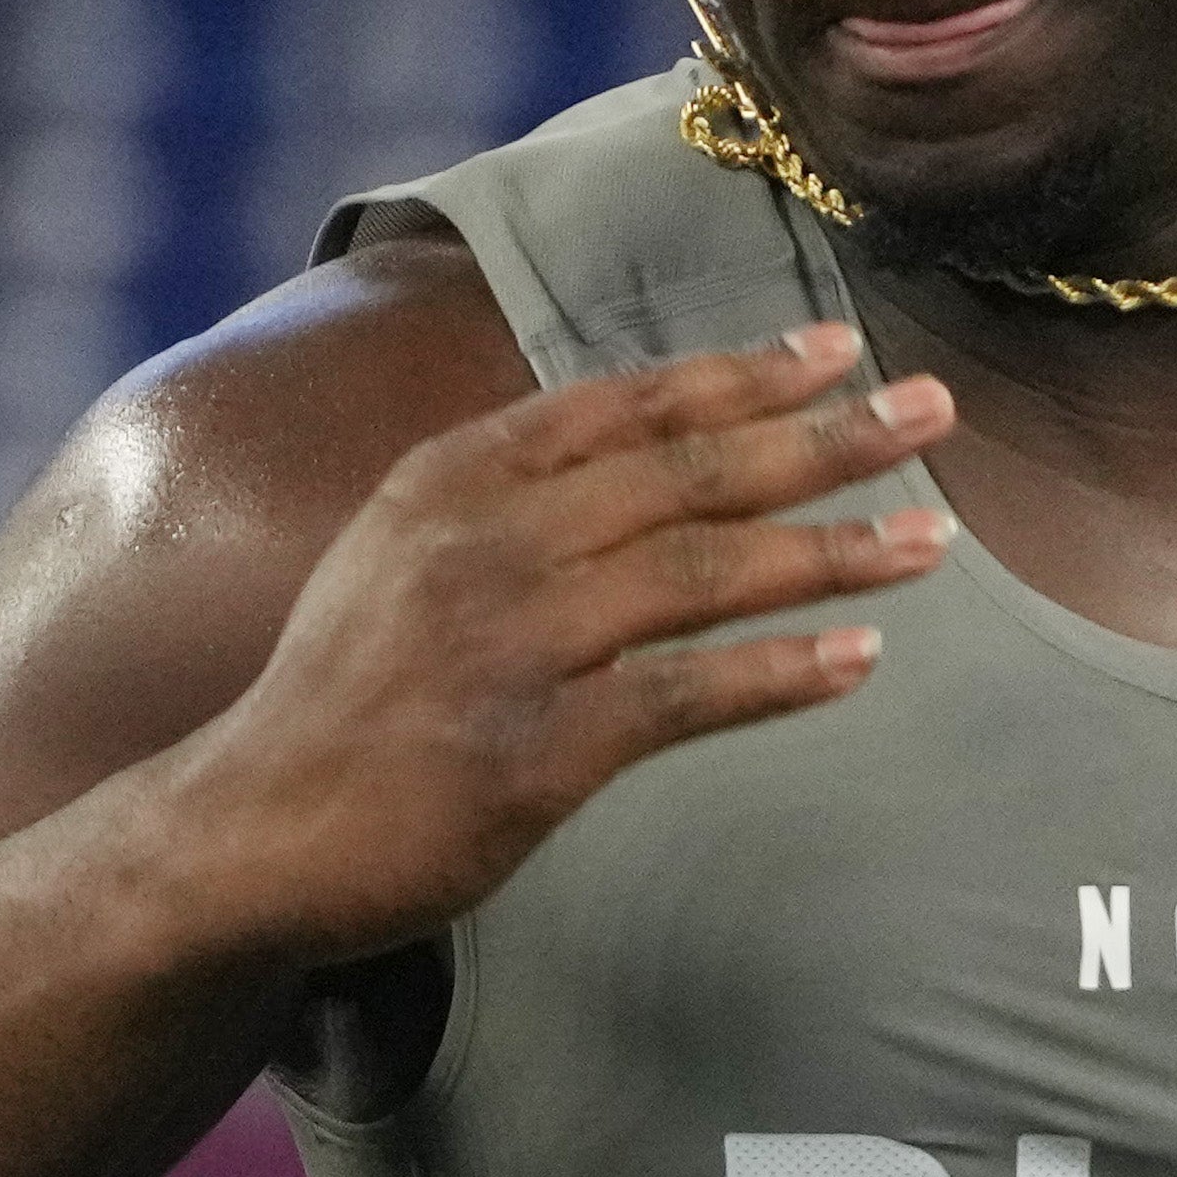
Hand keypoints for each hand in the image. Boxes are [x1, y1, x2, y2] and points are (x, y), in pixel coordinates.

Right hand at [165, 324, 949, 966]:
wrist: (244, 829)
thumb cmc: (341, 698)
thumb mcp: (397, 553)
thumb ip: (504, 498)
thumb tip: (630, 448)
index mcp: (451, 480)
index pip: (620, 405)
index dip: (736, 372)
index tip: (834, 347)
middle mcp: (483, 543)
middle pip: (683, 471)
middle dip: (820, 436)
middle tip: (932, 408)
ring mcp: (507, 646)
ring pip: (699, 574)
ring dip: (828, 550)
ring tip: (929, 538)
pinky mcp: (529, 754)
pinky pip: (682, 697)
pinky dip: (778, 672)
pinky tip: (859, 656)